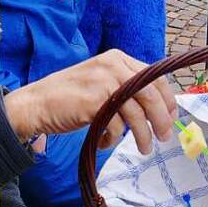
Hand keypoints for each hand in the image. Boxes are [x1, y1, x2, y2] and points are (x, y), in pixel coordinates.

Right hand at [4, 50, 176, 153]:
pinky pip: (116, 127)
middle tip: (164, 137)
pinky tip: (103, 142)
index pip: (155, 76)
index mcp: (118, 58)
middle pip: (150, 95)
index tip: (171, 116)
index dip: (168, 98)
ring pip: (136, 114)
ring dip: (143, 136)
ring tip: (143, 148)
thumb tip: (157, 108)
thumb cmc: (70, 96)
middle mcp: (113, 66)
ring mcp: (103, 82)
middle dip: (161, 119)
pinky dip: (113, 139)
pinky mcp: (94, 102)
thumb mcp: (101, 81)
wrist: (36, 103)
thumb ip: (126, 86)